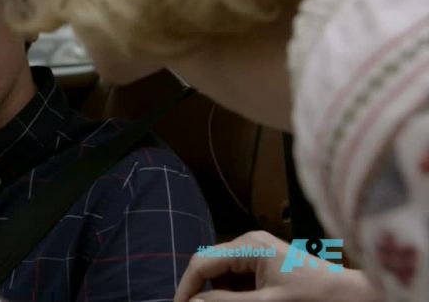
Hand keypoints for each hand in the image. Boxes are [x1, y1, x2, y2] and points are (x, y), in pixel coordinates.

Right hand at [174, 230, 382, 301]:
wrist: (354, 299)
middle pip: (210, 268)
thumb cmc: (313, 299)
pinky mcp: (267, 267)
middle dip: (202, 292)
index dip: (185, 288)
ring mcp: (258, 254)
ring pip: (222, 277)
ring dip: (218, 295)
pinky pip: (238, 281)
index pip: (201, 263)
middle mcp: (248, 244)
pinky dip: (233, 295)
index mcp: (247, 246)